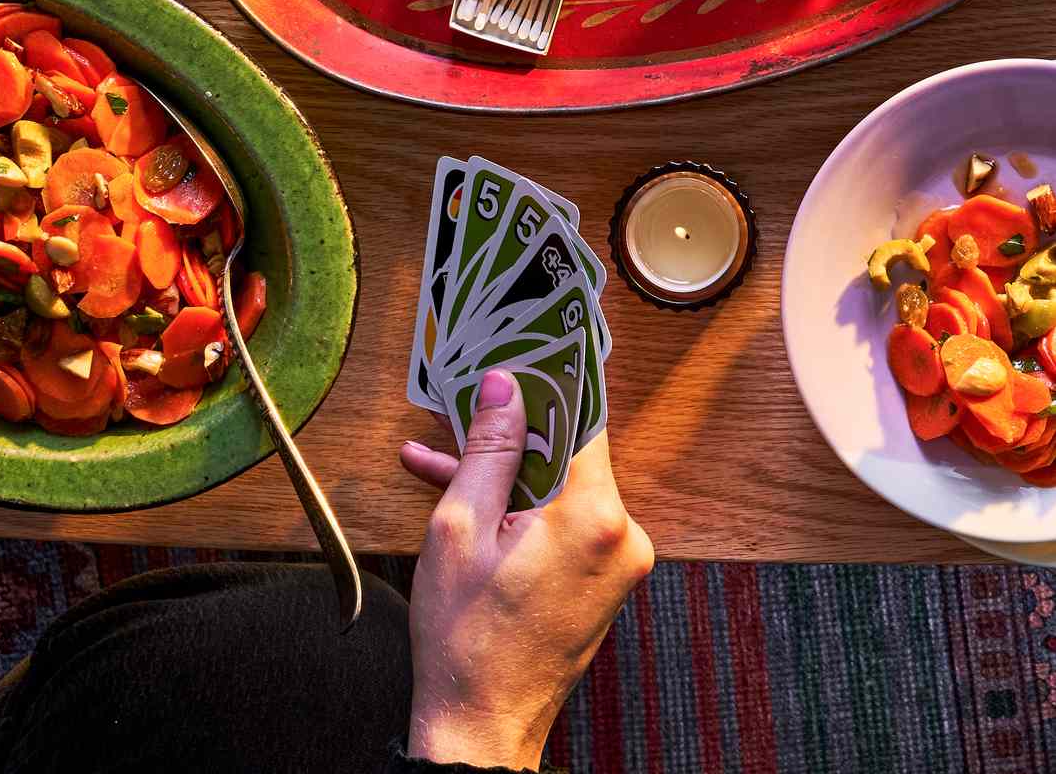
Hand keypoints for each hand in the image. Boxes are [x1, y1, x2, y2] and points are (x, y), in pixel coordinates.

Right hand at [399, 369, 652, 770]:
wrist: (481, 721)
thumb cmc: (467, 640)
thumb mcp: (459, 527)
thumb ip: (487, 449)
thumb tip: (503, 388)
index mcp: (592, 517)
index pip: (581, 415)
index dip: (547, 377)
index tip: (528, 341)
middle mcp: (621, 536)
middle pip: (568, 450)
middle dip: (511, 430)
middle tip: (464, 403)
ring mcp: (617, 560)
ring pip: (559, 484)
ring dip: (505, 471)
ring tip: (440, 464)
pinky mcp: (603, 577)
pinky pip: (561, 518)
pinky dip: (519, 507)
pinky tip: (467, 501)